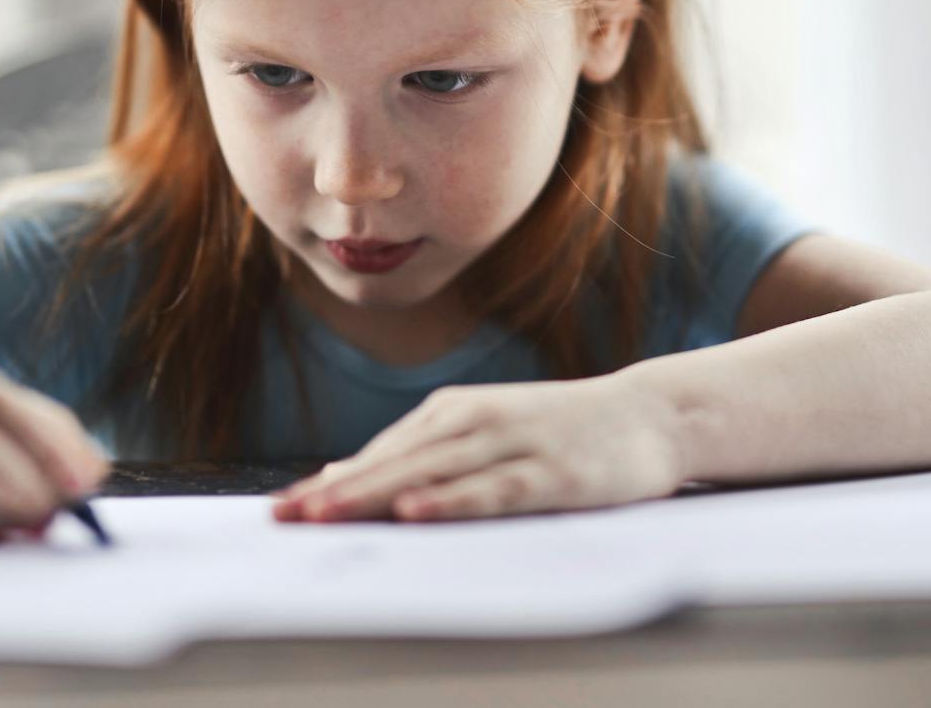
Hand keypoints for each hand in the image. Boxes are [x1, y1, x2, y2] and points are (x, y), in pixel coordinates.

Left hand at [270, 371, 687, 522]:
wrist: (649, 414)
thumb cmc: (558, 431)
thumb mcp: (483, 433)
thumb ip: (421, 456)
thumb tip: (343, 476)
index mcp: (452, 412)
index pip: (378, 454)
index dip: (329, 483)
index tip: (280, 511)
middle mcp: (473, 421)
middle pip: (393, 464)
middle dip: (336, 492)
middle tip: (284, 518)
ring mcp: (511, 444)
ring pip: (430, 474)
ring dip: (375, 495)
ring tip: (325, 516)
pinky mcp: (549, 473)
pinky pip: (490, 491)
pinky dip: (450, 501)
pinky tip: (415, 513)